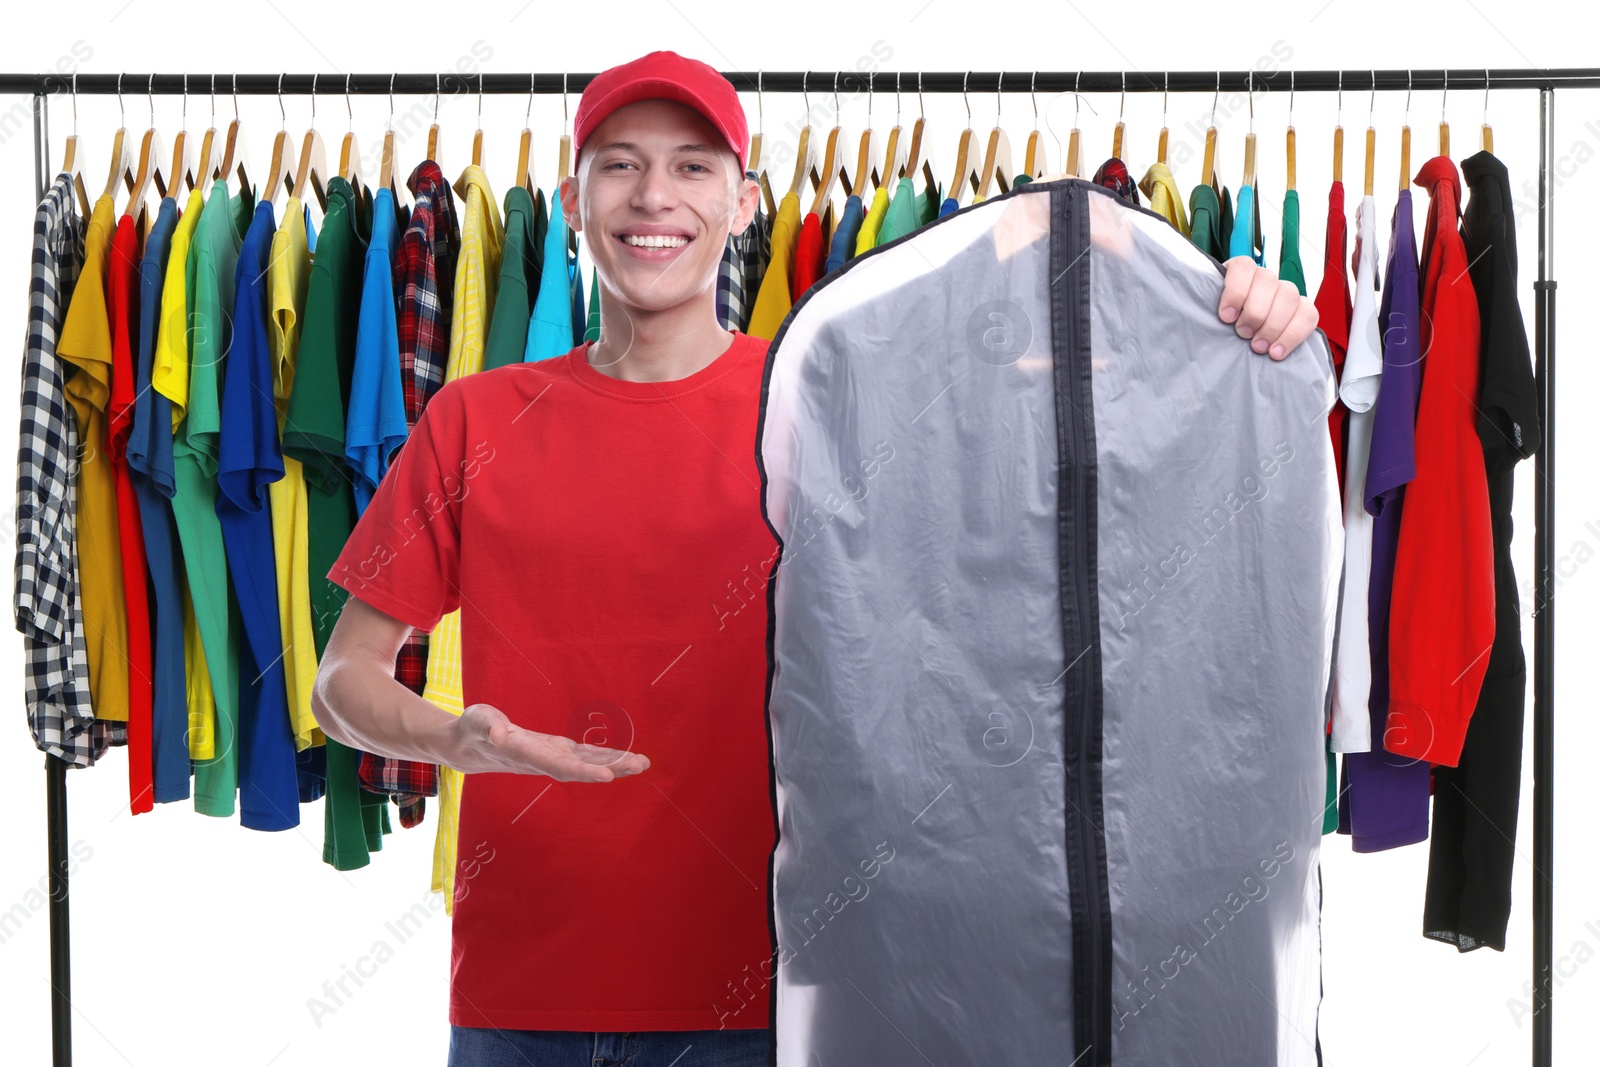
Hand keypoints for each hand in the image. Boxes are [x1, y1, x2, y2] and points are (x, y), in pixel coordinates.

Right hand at [448, 703, 650, 781]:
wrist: (470, 747)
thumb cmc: (473, 730)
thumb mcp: (477, 720)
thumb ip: (489, 726)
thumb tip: (500, 734)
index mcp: (526, 755)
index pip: (559, 767)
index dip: (584, 772)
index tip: (608, 776)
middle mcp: (544, 761)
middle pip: (581, 768)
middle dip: (610, 768)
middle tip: (640, 765)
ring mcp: (552, 757)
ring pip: (587, 763)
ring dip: (615, 764)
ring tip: (643, 763)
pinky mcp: (556, 750)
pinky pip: (584, 756)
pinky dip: (604, 756)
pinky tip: (625, 758)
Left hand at [1218, 256, 1318, 359]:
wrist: (1235, 342)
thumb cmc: (1221, 326)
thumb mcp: (1209, 314)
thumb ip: (1208, 308)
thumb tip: (1211, 317)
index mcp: (1240, 273)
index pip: (1243, 267)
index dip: (1236, 291)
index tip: (1226, 317)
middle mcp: (1264, 279)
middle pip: (1268, 282)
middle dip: (1255, 312)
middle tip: (1243, 334)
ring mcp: (1285, 293)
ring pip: (1289, 296)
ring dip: (1274, 324)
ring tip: (1258, 346)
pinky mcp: (1302, 310)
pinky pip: (1309, 314)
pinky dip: (1293, 334)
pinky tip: (1277, 351)